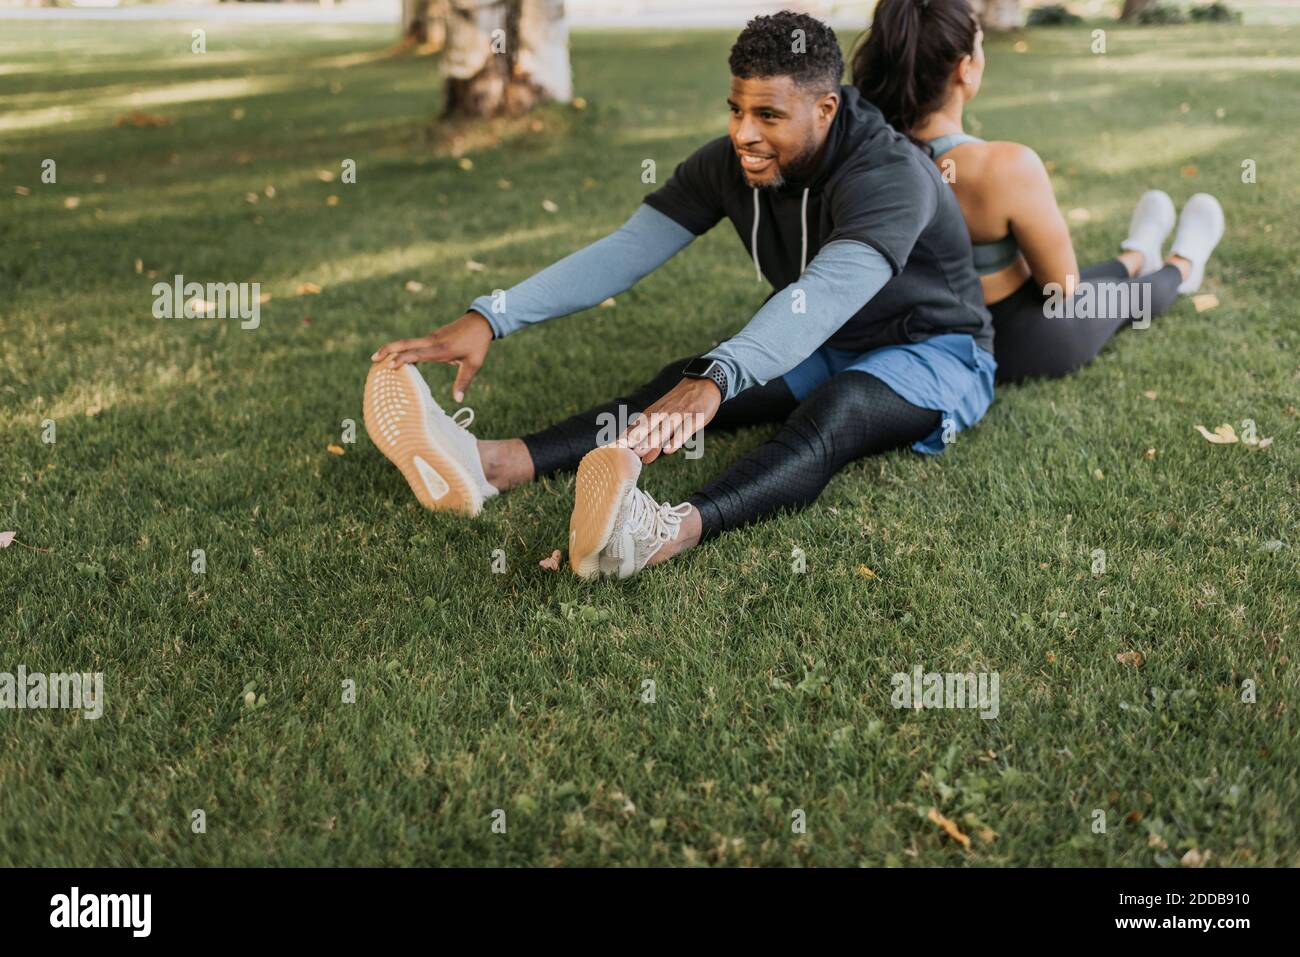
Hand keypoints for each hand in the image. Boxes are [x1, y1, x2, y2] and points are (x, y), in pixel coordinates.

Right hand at [371, 312, 492, 401]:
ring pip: (407, 342)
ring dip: (392, 349)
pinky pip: (414, 343)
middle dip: (387, 350)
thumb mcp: (473, 364)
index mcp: (441, 349)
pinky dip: (402, 349)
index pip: (417, 354)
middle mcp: (432, 341)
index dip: (403, 359)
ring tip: (378, 359)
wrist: (480, 322)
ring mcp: (431, 337)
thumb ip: (464, 382)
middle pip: (404, 343)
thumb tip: (458, 399)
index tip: (390, 366)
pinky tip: (398, 358)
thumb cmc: (478, 344)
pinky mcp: (432, 337)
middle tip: (373, 359)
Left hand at [618, 377, 721, 463]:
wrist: (703, 383)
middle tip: (621, 451)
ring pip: (664, 429)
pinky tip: (669, 450)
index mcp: (654, 413)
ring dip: (651, 441)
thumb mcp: (665, 418)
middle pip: (647, 427)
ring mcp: (679, 415)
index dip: (624, 437)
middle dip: (634, 439)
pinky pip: (685, 430)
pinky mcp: (695, 418)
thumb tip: (644, 459)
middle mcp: (664, 413)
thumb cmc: (682, 404)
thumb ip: (655, 438)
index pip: (636, 426)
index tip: (611, 448)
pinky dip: (677, 440)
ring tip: (640, 453)